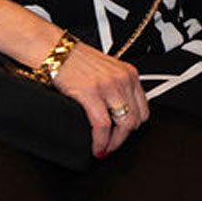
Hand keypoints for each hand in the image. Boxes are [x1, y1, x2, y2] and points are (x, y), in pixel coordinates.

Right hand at [51, 41, 149, 157]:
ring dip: (114, 143)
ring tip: (105, 149)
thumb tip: (118, 112)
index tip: (125, 134)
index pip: (144, 109)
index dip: (134, 127)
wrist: (57, 51)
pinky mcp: (91, 93)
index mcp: (129, 74)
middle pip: (135, 119)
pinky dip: (101, 141)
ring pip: (123, 125)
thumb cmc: (77, 61)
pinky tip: (96, 146)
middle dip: (124, 138)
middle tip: (113, 146)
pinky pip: (102, 126)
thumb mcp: (107, 71)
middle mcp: (123, 79)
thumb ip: (117, 87)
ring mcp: (108, 86)